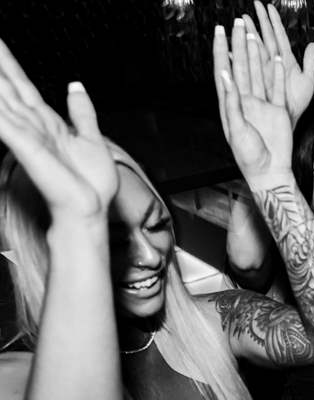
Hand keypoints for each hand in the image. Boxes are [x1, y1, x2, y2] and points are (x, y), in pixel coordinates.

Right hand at [0, 40, 115, 222]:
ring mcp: (26, 134)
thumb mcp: (93, 139)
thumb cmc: (92, 186)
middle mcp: (33, 125)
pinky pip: (3, 121)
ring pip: (2, 98)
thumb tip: (76, 86)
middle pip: (7, 86)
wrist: (91, 210)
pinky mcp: (25, 144)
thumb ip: (82, 112)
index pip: (22, 85)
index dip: (8, 62)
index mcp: (48, 122)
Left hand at [214, 19, 292, 181]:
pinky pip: (279, 87)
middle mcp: (245, 101)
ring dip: (256, 53)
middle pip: (240, 66)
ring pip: (258, 72)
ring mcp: (262, 105)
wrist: (270, 170)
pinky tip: (277, 58)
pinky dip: (278, 72)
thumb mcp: (237, 130)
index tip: (219, 31)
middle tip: (237, 22)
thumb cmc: (249, 156)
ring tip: (254, 33)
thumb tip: (226, 76)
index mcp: (230, 105)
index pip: (224, 71)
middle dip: (238, 44)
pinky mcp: (278, 111)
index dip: (220, 50)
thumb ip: (232, 103)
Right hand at [243, 1, 313, 127]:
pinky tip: (234, 49)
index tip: (268, 7)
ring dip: (249, 35)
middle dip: (257, 23)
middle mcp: (271, 64)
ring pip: (255, 50)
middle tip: (250, 8)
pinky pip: (248, 69)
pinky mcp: (257, 84)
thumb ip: (310, 62)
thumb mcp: (307, 81)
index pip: (278, 36)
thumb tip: (313, 45)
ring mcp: (263, 72)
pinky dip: (241, 59)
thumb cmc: (296, 104)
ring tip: (242, 22)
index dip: (273, 21)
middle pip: (263, 39)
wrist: (289, 120)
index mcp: (284, 61)